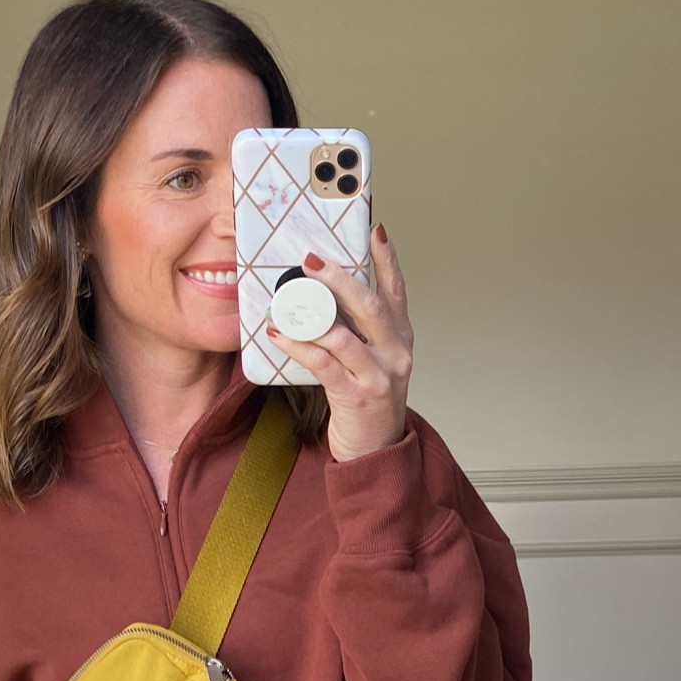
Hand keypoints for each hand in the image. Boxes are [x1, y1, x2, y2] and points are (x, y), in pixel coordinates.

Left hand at [265, 224, 411, 461]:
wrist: (376, 451)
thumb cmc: (368, 401)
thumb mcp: (372, 359)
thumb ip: (358, 329)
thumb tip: (322, 295)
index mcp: (400, 338)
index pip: (396, 290)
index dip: (387, 259)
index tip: (375, 229)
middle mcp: (395, 353)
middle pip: (369, 306)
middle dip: (338, 279)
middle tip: (311, 260)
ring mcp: (378, 376)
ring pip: (344, 336)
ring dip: (311, 315)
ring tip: (285, 301)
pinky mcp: (356, 397)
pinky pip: (323, 364)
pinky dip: (298, 346)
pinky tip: (279, 334)